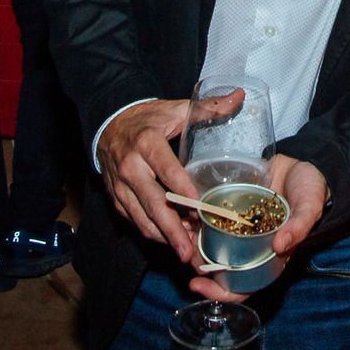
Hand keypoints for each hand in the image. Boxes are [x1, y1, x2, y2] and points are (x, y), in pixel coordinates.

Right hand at [96, 95, 217, 261]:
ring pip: (142, 219)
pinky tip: (172, 241)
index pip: (168, 172)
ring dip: (165, 238)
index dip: (185, 193)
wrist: (110, 121)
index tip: (202, 211)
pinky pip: (134, 221)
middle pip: (154, 204)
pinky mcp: (116, 198)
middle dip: (173, 230)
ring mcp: (121, 186)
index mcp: (147, 144)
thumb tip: (239, 96)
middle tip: (190, 252)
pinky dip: (153, 233)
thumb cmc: (149, 118)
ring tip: (187, 253)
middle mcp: (131, 167)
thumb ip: (209, 107)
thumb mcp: (176, 109)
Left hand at [187, 154, 327, 302]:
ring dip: (192, 240)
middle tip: (182, 253)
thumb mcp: (309, 207)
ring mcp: (238, 228)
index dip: (219, 291)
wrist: (303, 163)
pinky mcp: (231, 208)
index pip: (242, 286)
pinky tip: (185, 209)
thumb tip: (280, 246)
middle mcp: (249, 246)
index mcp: (268, 257)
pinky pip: (211, 218)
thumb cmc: (311, 191)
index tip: (198, 284)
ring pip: (210, 242)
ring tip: (178, 230)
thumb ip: (299, 226)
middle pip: (219, 266)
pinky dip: (197, 217)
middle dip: (197, 264)